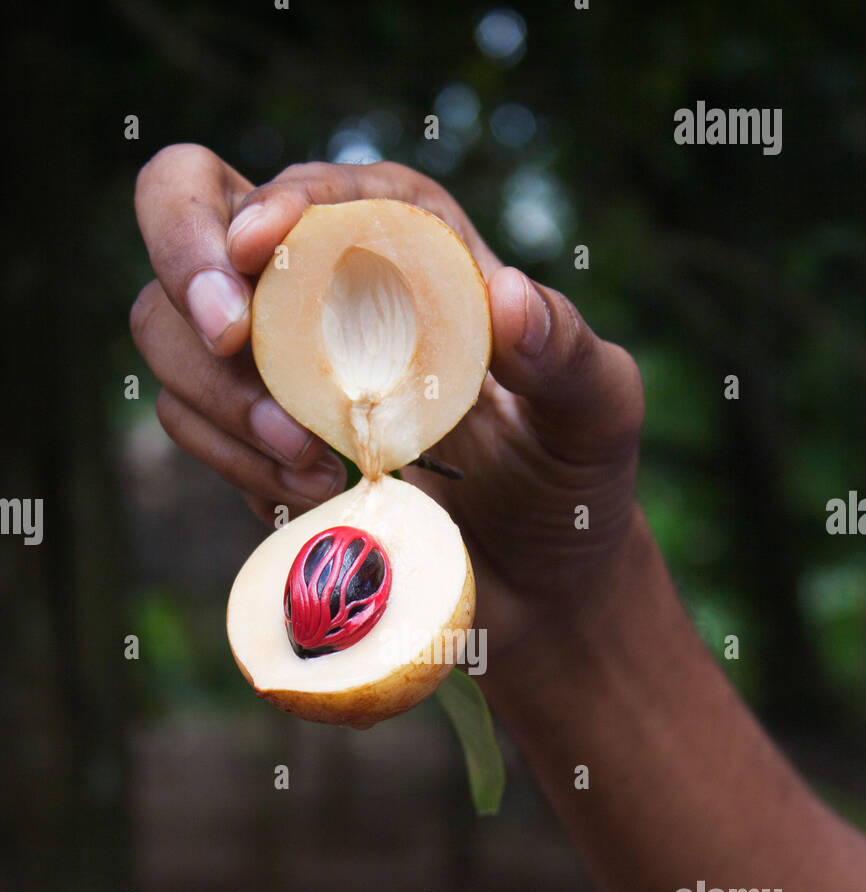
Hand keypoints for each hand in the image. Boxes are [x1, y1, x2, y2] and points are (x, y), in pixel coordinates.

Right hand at [131, 146, 644, 653]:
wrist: (534, 584)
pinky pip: (189, 419)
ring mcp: (274, 361)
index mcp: (408, 244)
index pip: (315, 190)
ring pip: (166, 325)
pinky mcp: (249, 436)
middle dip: (188, 267)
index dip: (271, 203)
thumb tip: (507, 298)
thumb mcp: (597, 410)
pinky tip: (304, 493)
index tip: (259, 252)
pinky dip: (228, 457)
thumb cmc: (569, 480)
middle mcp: (325, 286)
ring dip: (215, 389)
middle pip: (192, 219)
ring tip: (306, 461)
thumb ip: (566, 351)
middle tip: (232, 340)